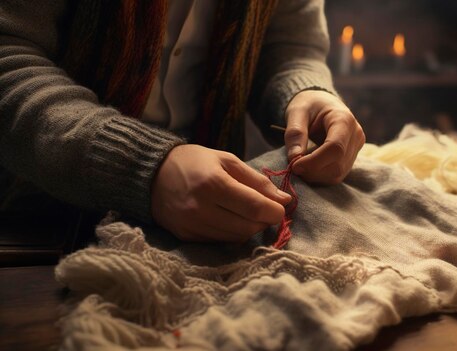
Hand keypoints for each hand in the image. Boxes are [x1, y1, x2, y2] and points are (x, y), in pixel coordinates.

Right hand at [151, 145, 291, 241]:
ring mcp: (191, 226)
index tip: (281, 208)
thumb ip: (257, 181)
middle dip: (264, 221)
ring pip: (236, 238)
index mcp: (213, 184)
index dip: (274, 211)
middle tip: (266, 209)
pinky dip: (232, 233)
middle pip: (248, 227)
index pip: (254, 207)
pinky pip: (220, 241)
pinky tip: (229, 219)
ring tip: (248, 213)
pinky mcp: (185, 237)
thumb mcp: (227, 160)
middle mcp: (201, 208)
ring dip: (250, 228)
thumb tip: (284, 200)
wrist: (150, 174)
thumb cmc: (194, 162)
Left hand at [284, 90, 364, 183]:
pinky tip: (309, 168)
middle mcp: (356, 135)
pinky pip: (337, 174)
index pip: (335, 148)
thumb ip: (295, 133)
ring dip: (316, 176)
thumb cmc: (309, 105)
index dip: (314, 162)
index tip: (294, 165)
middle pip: (338, 164)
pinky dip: (320, 176)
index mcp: (344, 119)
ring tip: (300, 166)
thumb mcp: (297, 112)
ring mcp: (356, 147)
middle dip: (313, 171)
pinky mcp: (352, 157)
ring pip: (338, 173)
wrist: (321, 104)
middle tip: (293, 167)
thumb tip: (294, 158)